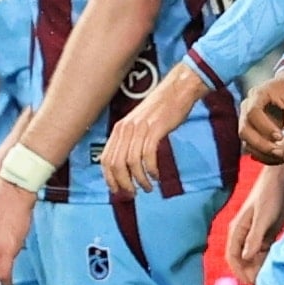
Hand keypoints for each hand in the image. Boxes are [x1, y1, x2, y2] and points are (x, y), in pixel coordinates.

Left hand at [106, 61, 200, 192]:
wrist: (177, 90)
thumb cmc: (161, 109)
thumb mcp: (139, 124)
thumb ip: (131, 141)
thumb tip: (127, 165)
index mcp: (119, 129)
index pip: (106, 159)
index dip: (110, 179)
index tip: (119, 191)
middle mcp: (126, 129)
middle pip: (116, 164)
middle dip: (124, 184)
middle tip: (134, 194)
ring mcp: (140, 128)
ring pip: (131, 163)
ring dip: (139, 180)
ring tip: (148, 187)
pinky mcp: (155, 129)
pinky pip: (148, 156)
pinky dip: (150, 170)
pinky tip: (156, 175)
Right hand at [226, 161, 283, 279]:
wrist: (282, 179)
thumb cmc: (269, 195)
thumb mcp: (262, 217)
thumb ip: (254, 237)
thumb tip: (246, 257)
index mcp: (237, 230)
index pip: (233, 256)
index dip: (239, 271)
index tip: (249, 282)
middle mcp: (244, 234)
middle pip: (243, 260)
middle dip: (249, 272)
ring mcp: (255, 234)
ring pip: (254, 258)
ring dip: (258, 269)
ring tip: (268, 280)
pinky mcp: (267, 234)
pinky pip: (264, 252)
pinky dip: (267, 261)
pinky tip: (274, 269)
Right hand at [238, 62, 283, 164]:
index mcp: (256, 95)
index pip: (252, 113)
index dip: (264, 126)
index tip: (280, 137)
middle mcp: (246, 109)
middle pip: (244, 130)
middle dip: (261, 144)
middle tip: (280, 152)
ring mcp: (247, 121)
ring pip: (246, 142)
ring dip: (263, 153)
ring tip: (283, 157)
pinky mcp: (252, 132)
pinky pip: (253, 148)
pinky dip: (264, 156)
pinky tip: (279, 159)